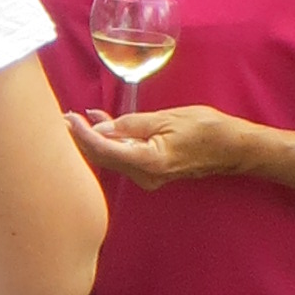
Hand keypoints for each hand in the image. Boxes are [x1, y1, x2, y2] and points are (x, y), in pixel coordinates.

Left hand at [67, 101, 256, 188]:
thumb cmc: (205, 129)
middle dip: (80, 138)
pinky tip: (101, 124)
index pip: (105, 150)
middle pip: (102, 158)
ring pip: (110, 158)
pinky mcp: (150, 173)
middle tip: (62, 117)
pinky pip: (122, 158)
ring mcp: (147, 178)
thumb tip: (101, 127)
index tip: (68, 118)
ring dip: (92, 139)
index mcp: (148, 162)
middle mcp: (145, 176)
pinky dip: (108, 142)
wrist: (232, 149)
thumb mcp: (168, 119)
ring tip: (77, 118)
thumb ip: (132, 124)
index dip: (82, 134)